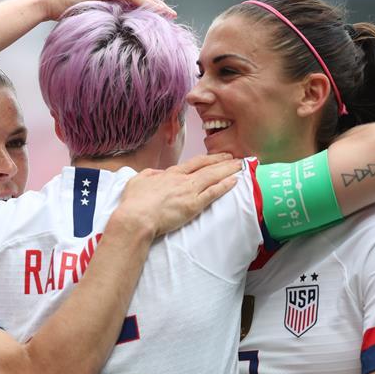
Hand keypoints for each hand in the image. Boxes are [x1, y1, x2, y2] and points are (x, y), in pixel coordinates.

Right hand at [35, 0, 174, 20]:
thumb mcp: (87, 13)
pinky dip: (145, 3)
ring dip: (155, 3)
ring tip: (168, 15)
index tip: (159, 15)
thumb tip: (112, 31)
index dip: (147, 3)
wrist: (47, 2)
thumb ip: (101, 15)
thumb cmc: (62, 12)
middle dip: (156, 3)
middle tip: (170, 15)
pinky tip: (155, 12)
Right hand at [115, 153, 240, 238]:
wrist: (136, 217)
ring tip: (240, 165)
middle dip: (223, 161)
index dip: (208, 158)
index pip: (193, 163)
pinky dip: (225, 186)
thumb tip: (158, 173)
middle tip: (236, 158)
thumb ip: (150, 174)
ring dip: (228, 170)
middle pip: (207, 167)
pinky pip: (213, 193)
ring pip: (213, 177)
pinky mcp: (193, 205)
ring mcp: (189, 191)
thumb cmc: (133, 202)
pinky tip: (235, 181)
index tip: (218, 156)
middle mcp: (182, 179)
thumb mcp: (138, 180)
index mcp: (169, 174)